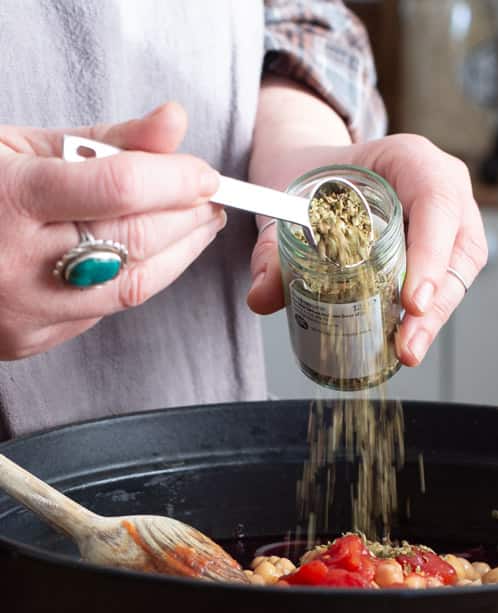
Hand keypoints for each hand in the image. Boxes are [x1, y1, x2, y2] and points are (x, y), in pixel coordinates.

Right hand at [0, 102, 223, 359]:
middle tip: (211, 199)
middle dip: (189, 218)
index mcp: (8, 197)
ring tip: (197, 225)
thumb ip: (107, 139)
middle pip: (136, 241)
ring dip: (180, 253)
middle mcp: (16, 262)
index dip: (177, 179)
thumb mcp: (22, 146)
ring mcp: (24, 310)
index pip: (120, 187)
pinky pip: (105, 309)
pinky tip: (152, 254)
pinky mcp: (30, 338)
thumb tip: (175, 122)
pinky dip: (140, 277)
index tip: (206, 173)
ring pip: (133, 286)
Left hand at [247, 134, 486, 365]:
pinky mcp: (441, 249)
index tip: (410, 301)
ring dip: (435, 316)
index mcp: (409, 158)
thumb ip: (273, 246)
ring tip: (406, 350)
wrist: (316, 172)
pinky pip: (445, 282)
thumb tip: (262, 297)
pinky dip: (426, 315)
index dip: (430, 251)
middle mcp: (440, 186)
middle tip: (407, 344)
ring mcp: (447, 220)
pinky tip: (403, 341)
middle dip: (436, 301)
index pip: (435, 198)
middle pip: (458, 245)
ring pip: (459, 270)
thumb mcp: (286, 200)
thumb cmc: (313, 176)